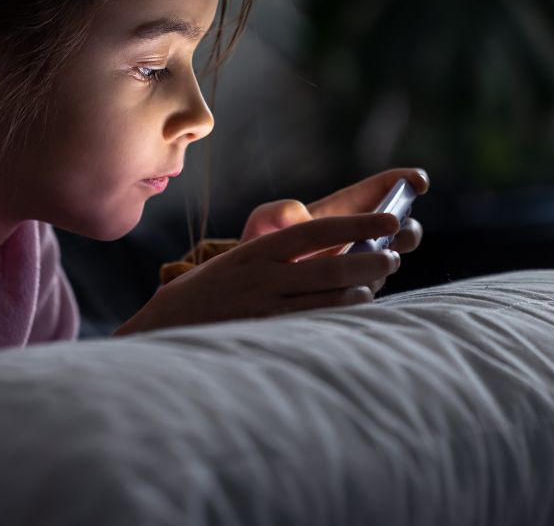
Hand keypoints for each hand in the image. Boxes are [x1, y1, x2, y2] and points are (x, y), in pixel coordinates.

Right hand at [113, 213, 402, 335]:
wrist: (162, 328)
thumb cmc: (207, 295)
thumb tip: (335, 255)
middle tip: (391, 255)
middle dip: (368, 257)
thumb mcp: (237, 263)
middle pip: (330, 263)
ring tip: (376, 283)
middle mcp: (261, 274)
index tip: (389, 219)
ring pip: (327, 294)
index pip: (316, 229)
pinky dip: (339, 312)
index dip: (358, 223)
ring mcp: (263, 306)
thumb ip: (278, 257)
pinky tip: (356, 307)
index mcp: (257, 250)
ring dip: (360, 287)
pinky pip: (312, 321)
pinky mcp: (264, 333)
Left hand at [239, 168, 428, 292]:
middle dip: (408, 228)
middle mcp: (361, 236)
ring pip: (393, 258)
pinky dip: (371, 284)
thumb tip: (302, 216)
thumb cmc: (260, 249)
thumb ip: (275, 213)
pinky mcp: (356, 291)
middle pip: (403, 226)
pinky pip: (373, 287)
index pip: (383, 188)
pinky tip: (356, 285)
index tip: (419, 183)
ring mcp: (362, 265)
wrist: (255, 291)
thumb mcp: (261, 224)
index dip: (407, 181)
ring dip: (390, 257)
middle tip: (396, 232)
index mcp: (345, 209)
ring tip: (374, 260)